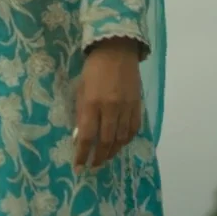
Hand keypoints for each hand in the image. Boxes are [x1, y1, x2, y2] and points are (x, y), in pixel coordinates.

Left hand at [74, 37, 144, 170]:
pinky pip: (133, 129)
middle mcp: (111, 108)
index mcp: (93, 103)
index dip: (82, 154)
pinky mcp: (138, 105)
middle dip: (98, 157)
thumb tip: (80, 137)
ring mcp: (126, 107)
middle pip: (106, 141)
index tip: (78, 166)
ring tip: (105, 158)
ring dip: (112, 151)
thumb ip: (81, 113)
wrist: (117, 49)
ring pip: (121, 138)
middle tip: (93, 166)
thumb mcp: (81, 89)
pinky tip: (120, 144)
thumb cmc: (93, 68)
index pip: (87, 136)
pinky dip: (126, 140)